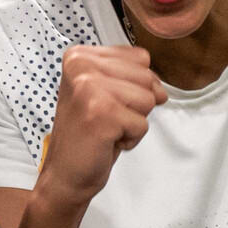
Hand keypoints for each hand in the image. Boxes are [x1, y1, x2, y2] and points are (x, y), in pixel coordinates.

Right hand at [32, 45, 164, 210]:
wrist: (65, 172)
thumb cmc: (86, 134)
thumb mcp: (105, 92)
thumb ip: (133, 78)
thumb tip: (161, 90)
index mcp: (80, 56)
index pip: (140, 57)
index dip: (135, 85)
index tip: (108, 101)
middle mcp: (81, 66)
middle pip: (146, 77)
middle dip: (135, 104)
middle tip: (106, 117)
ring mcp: (90, 89)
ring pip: (148, 99)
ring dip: (133, 121)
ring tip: (107, 128)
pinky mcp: (102, 114)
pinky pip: (143, 124)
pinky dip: (130, 139)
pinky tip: (106, 140)